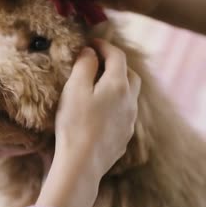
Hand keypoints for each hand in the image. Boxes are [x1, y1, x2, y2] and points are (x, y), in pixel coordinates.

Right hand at [36, 39, 140, 206]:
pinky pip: (124, 114)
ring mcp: (129, 121)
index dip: (104, 45)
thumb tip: (90, 51)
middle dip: (116, 64)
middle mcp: (130, 101)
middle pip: (130, 75)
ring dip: (118, 85)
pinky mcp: (124, 137)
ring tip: (99, 86)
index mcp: (118, 85)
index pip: (117, 56)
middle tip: (98, 63)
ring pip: (129, 95)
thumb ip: (84, 65)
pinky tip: (100, 111)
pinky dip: (116, 105)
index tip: (91, 43)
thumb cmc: (75, 123)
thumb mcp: (75, 88)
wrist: (82, 163)